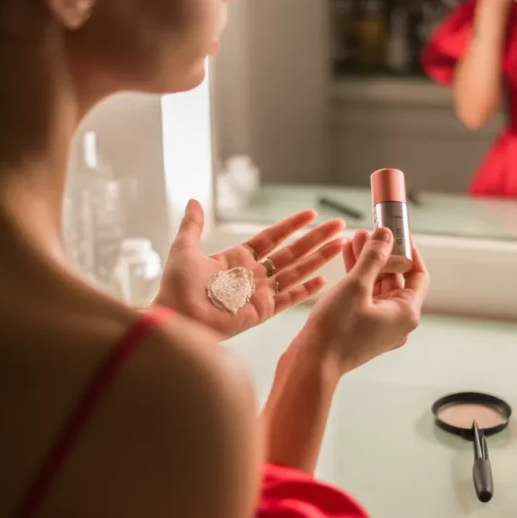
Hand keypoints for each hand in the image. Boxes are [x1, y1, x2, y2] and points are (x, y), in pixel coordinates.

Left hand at [154, 200, 344, 339]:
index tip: (311, 213)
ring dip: (318, 259)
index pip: (272, 237)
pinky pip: (289, 299)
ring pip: (296, 272)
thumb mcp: (183, 249)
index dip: (291, 225)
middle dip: (315, 239)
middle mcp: (253, 274)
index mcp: (237, 258)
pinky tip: (324, 280)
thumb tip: (194, 201)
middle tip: (339, 225)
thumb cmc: (176, 287)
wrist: (176, 317)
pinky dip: (306, 290)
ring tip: (340, 246)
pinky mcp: (262, 312)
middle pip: (292, 252)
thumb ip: (192, 226)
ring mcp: (259, 293)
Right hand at [298, 228, 429, 374]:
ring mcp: (380, 327)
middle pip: (397, 279)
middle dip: (383, 253)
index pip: (418, 274)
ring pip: (378, 287)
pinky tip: (347, 258)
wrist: (312, 364)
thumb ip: (373, 257)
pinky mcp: (362, 329)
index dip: (408, 249)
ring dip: (368, 263)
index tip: (397, 230)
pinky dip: (359, 279)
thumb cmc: (336, 330)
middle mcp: (397, 322)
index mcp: (406, 313)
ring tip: (355, 238)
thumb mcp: (356, 286)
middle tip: (371, 231)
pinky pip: (365, 298)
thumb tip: (386, 235)